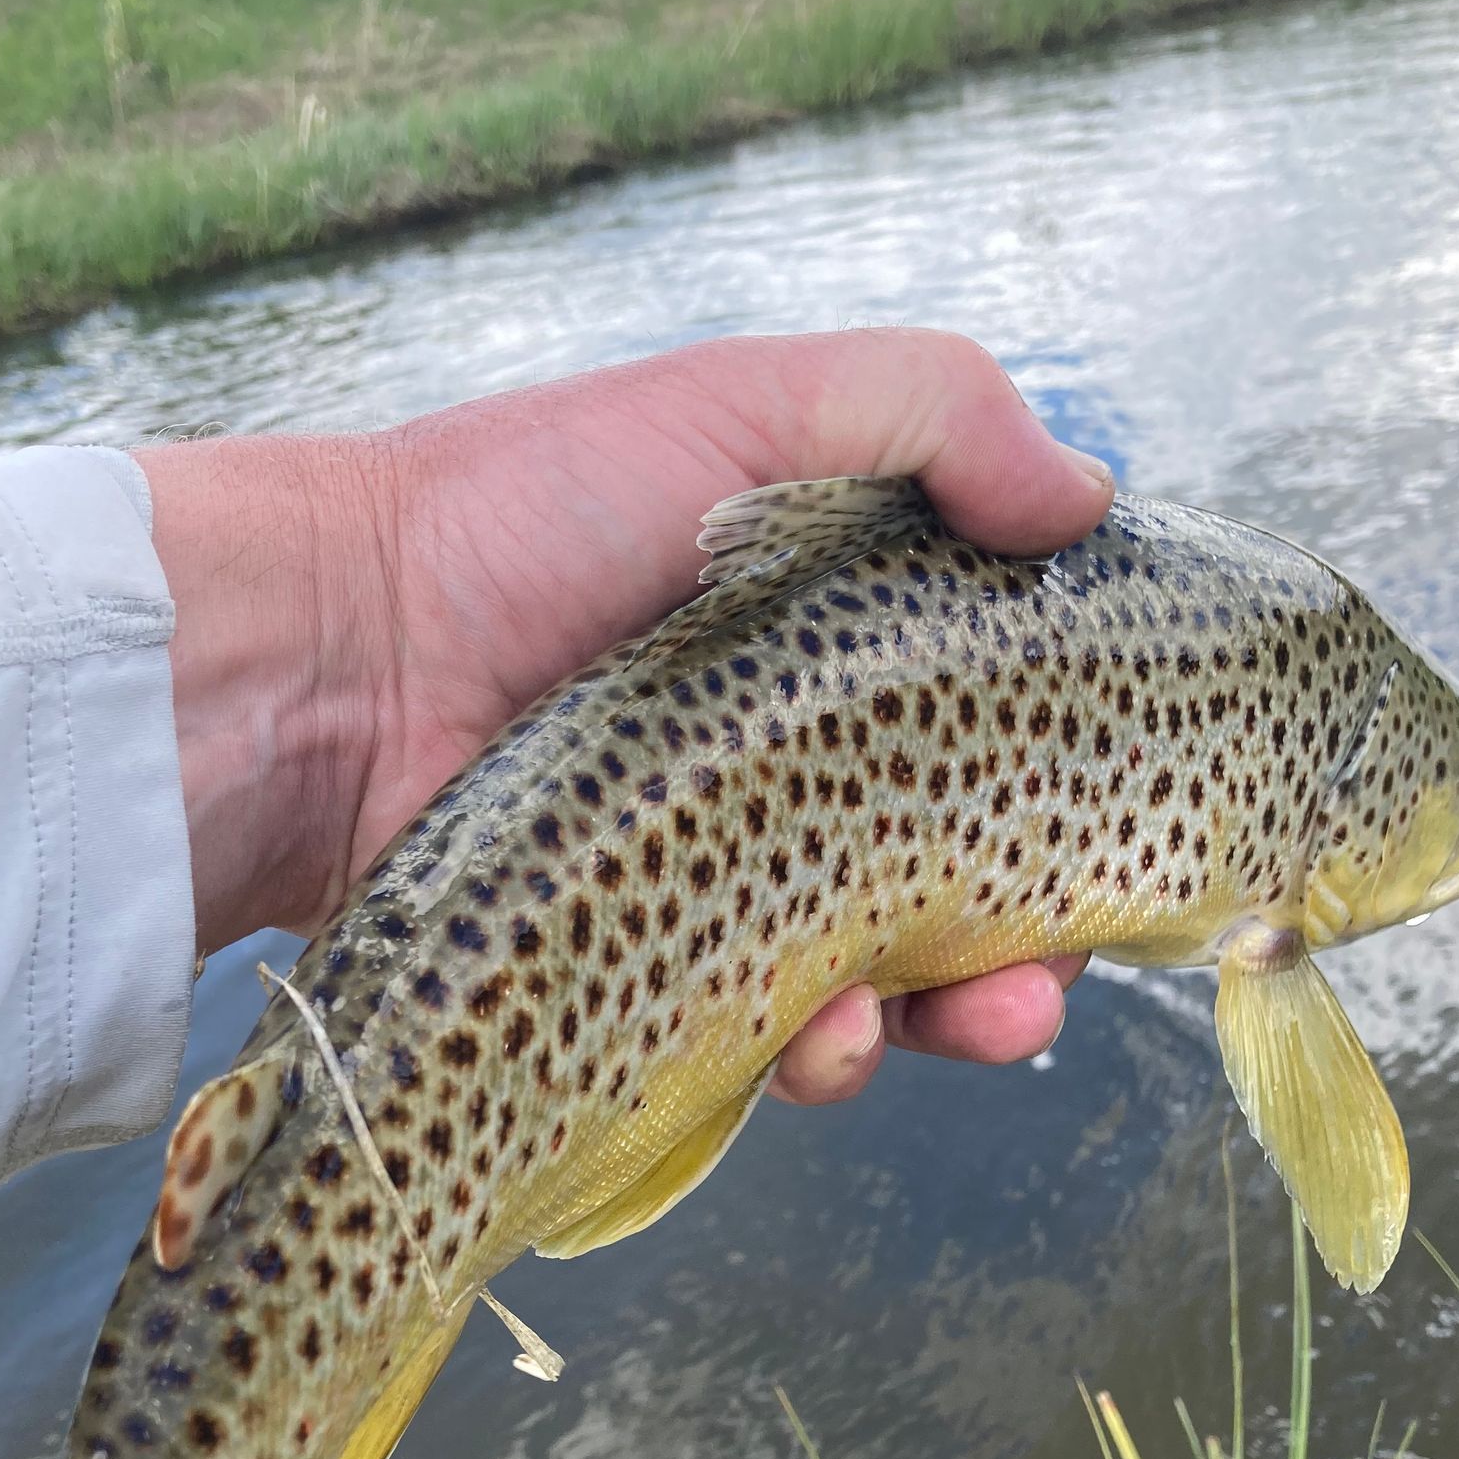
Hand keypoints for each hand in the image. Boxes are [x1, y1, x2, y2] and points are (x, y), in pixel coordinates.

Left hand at [137, 329, 1109, 1103]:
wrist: (326, 668)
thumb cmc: (522, 517)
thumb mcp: (741, 406)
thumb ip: (930, 410)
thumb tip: (1090, 496)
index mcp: (828, 645)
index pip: (990, 723)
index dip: (1070, 772)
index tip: (1131, 812)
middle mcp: (785, 770)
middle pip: (955, 874)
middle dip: (1034, 936)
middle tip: (1064, 968)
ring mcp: (714, 883)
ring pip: (879, 979)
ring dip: (954, 1015)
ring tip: (983, 1017)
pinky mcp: (643, 979)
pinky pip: (764, 1044)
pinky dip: (819, 1052)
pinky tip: (825, 1039)